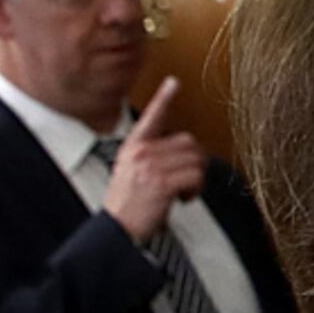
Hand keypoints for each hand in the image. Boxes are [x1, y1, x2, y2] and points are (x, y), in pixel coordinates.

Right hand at [103, 76, 203, 244]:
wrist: (117, 230)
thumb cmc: (130, 206)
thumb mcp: (134, 174)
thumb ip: (153, 159)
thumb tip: (185, 155)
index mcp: (133, 147)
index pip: (151, 118)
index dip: (163, 99)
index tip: (173, 82)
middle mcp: (141, 152)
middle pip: (189, 143)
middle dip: (195, 163)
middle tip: (184, 183)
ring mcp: (150, 165)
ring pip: (196, 160)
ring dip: (196, 180)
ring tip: (180, 193)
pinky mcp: (160, 181)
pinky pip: (195, 177)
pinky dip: (194, 190)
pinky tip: (181, 199)